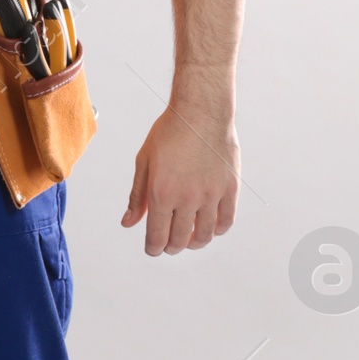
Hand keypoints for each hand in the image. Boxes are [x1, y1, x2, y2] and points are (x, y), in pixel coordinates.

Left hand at [122, 92, 239, 256]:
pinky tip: (210, 226)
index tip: (153, 248)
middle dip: (171, 247)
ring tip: (190, 239)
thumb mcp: (145, 162)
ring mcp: (211, 195)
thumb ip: (137, 196)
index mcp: (162, 193)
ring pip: (204, 236)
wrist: (201, 111)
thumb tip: (128, 223)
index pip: (157, 237)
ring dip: (194, 243)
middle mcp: (187, 198)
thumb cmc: (170, 132)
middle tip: (170, 244)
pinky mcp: (230, 189)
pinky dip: (217, 230)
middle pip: (180, 241)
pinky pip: (226, 222)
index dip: (153, 248)